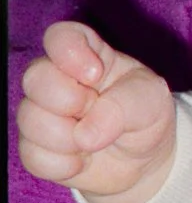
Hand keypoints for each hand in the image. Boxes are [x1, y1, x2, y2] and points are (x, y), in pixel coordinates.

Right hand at [17, 21, 176, 202]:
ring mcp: (43, 114)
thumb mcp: (151, 101)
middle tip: (95, 109)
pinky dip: (63, 165)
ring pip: (28, 119)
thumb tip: (84, 134)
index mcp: (88, 56)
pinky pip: (32, 156)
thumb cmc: (146, 118)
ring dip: (67, 138)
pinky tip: (82, 161)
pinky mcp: (36, 148)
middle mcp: (58, 80)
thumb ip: (123, 106)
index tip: (95, 74)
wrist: (145, 162)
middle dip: (68, 100)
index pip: (59, 36)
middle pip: (34, 77)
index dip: (69, 53)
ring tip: (93, 141)